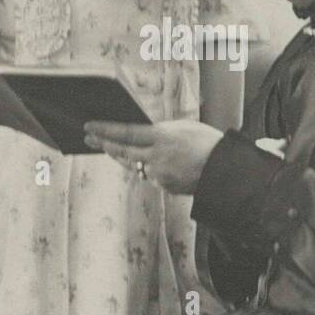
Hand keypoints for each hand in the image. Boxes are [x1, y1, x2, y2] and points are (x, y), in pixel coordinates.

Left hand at [84, 119, 223, 194]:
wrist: (225, 173)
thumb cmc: (208, 143)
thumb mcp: (184, 127)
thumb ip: (162, 130)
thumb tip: (144, 133)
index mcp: (162, 138)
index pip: (125, 133)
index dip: (105, 130)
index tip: (89, 127)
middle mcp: (157, 158)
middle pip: (122, 152)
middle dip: (103, 144)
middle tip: (89, 138)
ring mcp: (159, 175)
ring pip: (132, 165)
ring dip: (121, 157)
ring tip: (110, 148)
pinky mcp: (164, 187)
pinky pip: (148, 175)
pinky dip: (143, 167)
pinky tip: (141, 161)